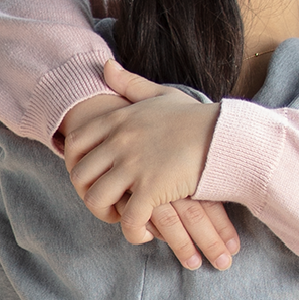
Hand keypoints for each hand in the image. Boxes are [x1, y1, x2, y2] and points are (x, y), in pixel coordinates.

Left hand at [62, 60, 238, 269]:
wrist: (224, 137)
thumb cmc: (195, 117)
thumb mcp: (161, 94)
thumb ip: (130, 83)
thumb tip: (105, 66)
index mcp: (119, 120)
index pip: (76, 143)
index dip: (74, 163)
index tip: (89, 176)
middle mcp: (120, 142)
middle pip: (79, 175)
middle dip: (86, 193)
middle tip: (105, 202)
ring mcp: (133, 166)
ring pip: (96, 199)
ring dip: (104, 214)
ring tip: (121, 218)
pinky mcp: (151, 189)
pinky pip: (128, 219)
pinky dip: (132, 232)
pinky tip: (143, 233)